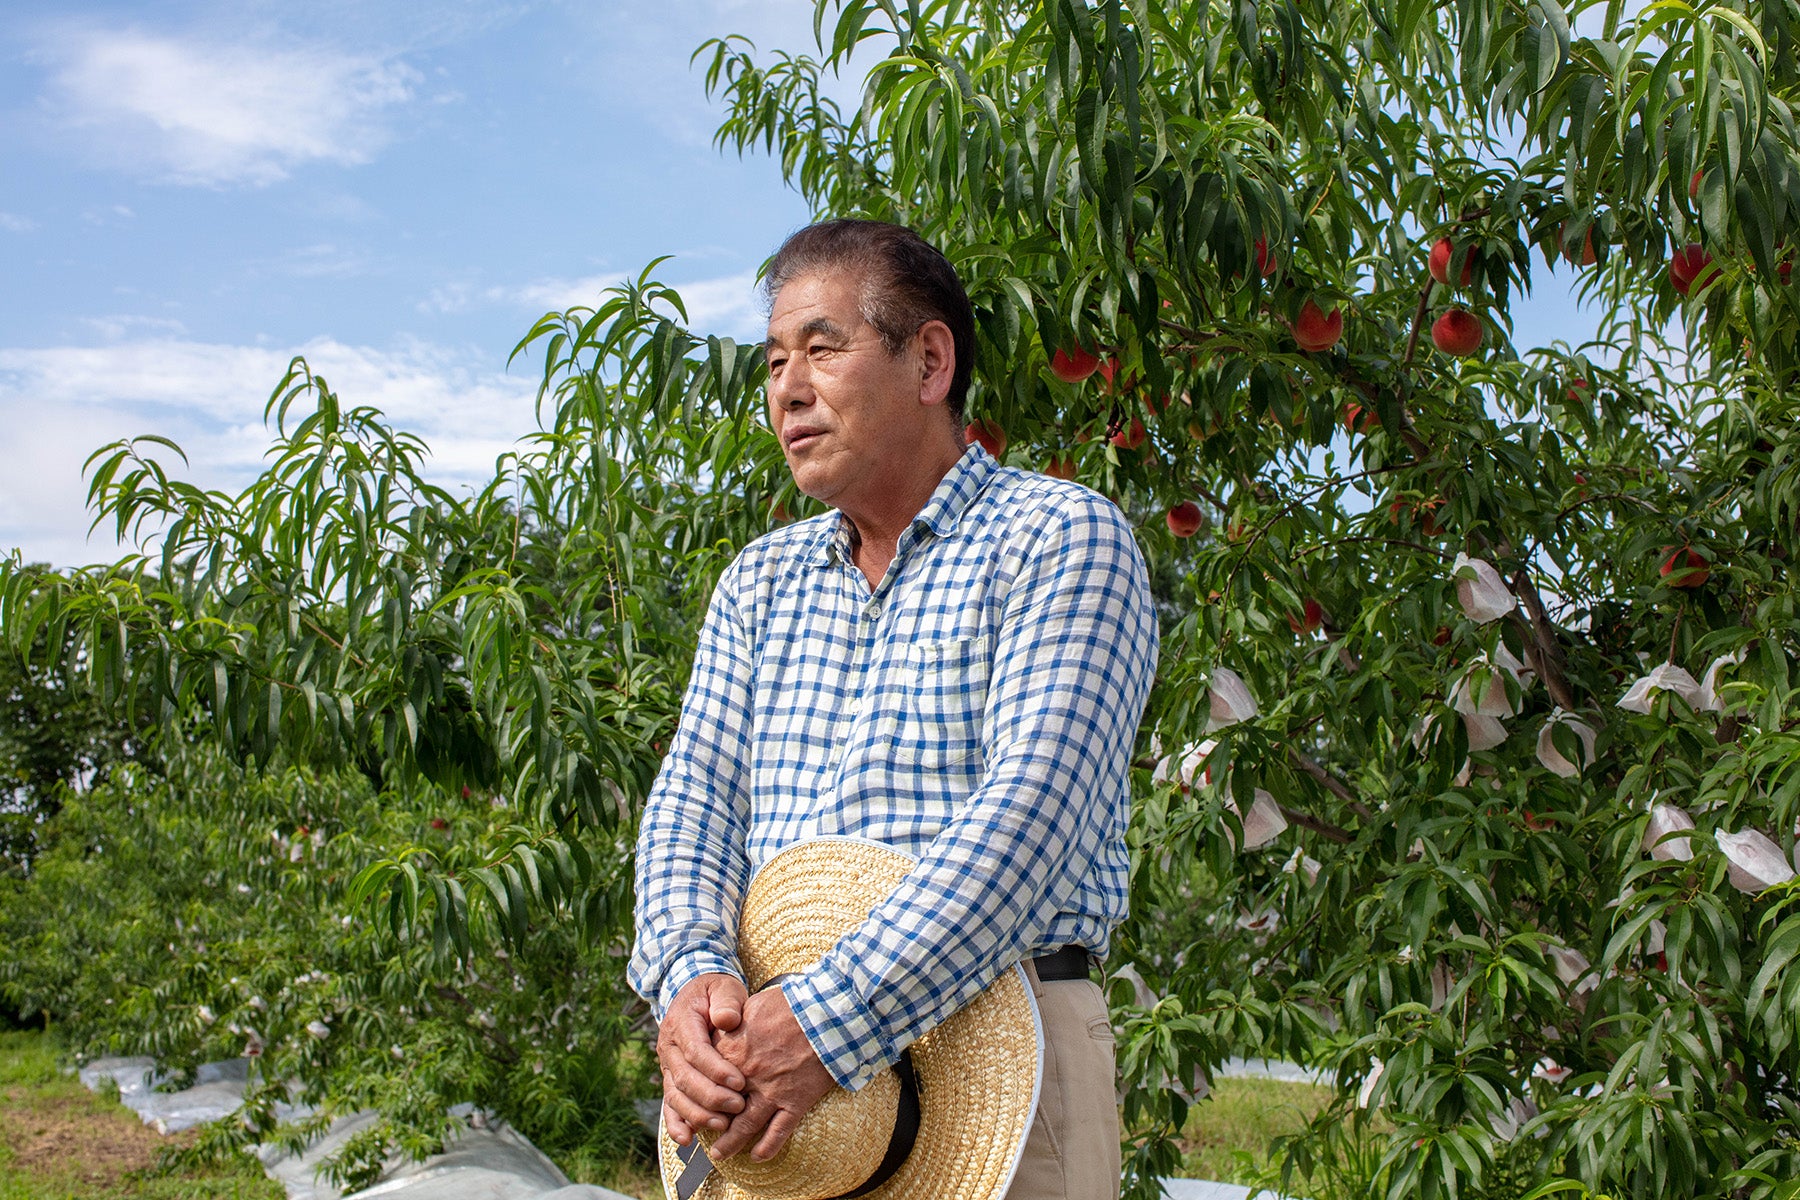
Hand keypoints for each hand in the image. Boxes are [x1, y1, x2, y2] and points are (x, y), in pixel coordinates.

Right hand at [657, 973, 748, 1143]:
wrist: (696, 997)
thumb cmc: (716, 993)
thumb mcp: (723, 987)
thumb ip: (726, 1001)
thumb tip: (727, 1019)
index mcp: (681, 1022)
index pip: (696, 1051)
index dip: (716, 1069)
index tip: (739, 1082)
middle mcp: (668, 1047)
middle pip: (685, 1078)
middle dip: (712, 1096)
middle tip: (738, 1106)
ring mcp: (667, 1066)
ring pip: (676, 1096)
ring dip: (697, 1114)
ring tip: (722, 1124)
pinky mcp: (671, 1080)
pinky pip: (669, 1104)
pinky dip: (676, 1124)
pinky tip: (687, 1140)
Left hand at [709, 986, 835, 1162]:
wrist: (825, 1015)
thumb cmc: (791, 1005)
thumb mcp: (751, 1006)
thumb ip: (732, 1021)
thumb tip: (723, 1023)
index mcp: (732, 1052)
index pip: (705, 1079)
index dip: (697, 1091)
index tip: (693, 1097)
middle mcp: (746, 1077)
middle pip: (719, 1108)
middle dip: (707, 1122)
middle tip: (699, 1131)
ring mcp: (770, 1092)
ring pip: (744, 1126)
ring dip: (729, 1143)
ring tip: (718, 1154)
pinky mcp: (794, 1102)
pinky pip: (778, 1132)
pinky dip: (767, 1148)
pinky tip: (758, 1157)